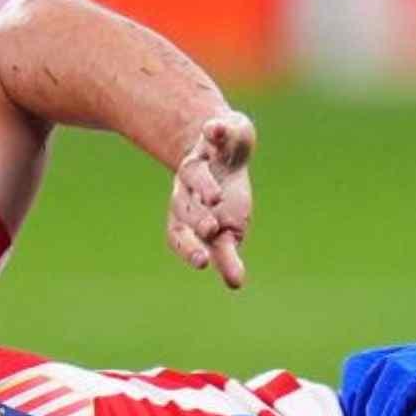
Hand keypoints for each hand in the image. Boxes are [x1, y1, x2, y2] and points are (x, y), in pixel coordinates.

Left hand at [167, 111, 253, 288]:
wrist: (220, 150)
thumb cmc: (225, 199)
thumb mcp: (227, 229)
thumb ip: (228, 256)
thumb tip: (236, 285)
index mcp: (191, 215)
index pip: (179, 234)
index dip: (188, 247)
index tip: (202, 262)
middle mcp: (188, 190)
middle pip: (184, 206)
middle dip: (196, 218)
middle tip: (211, 230)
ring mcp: (200, 161)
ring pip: (193, 173)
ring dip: (202, 184)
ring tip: (216, 196)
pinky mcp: (215, 135)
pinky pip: (214, 131)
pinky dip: (216, 130)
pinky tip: (216, 130)